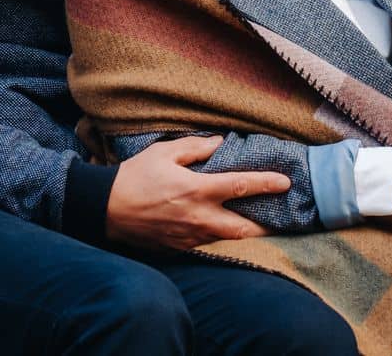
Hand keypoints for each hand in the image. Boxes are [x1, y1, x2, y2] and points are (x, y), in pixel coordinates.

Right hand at [105, 135, 288, 250]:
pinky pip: (206, 244)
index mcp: (197, 190)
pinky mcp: (178, 248)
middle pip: (243, 228)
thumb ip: (195, 147)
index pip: (240, 186)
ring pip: (226, 238)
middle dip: (264, 225)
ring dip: (241, 231)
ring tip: (254, 223)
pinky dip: (217, 236)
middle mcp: (198, 217)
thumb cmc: (134, 176)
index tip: (285, 182)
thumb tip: (220, 143)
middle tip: (278, 218)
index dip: (266, 184)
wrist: (105, 209)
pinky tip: (219, 228)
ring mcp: (189, 237)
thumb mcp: (162, 152)